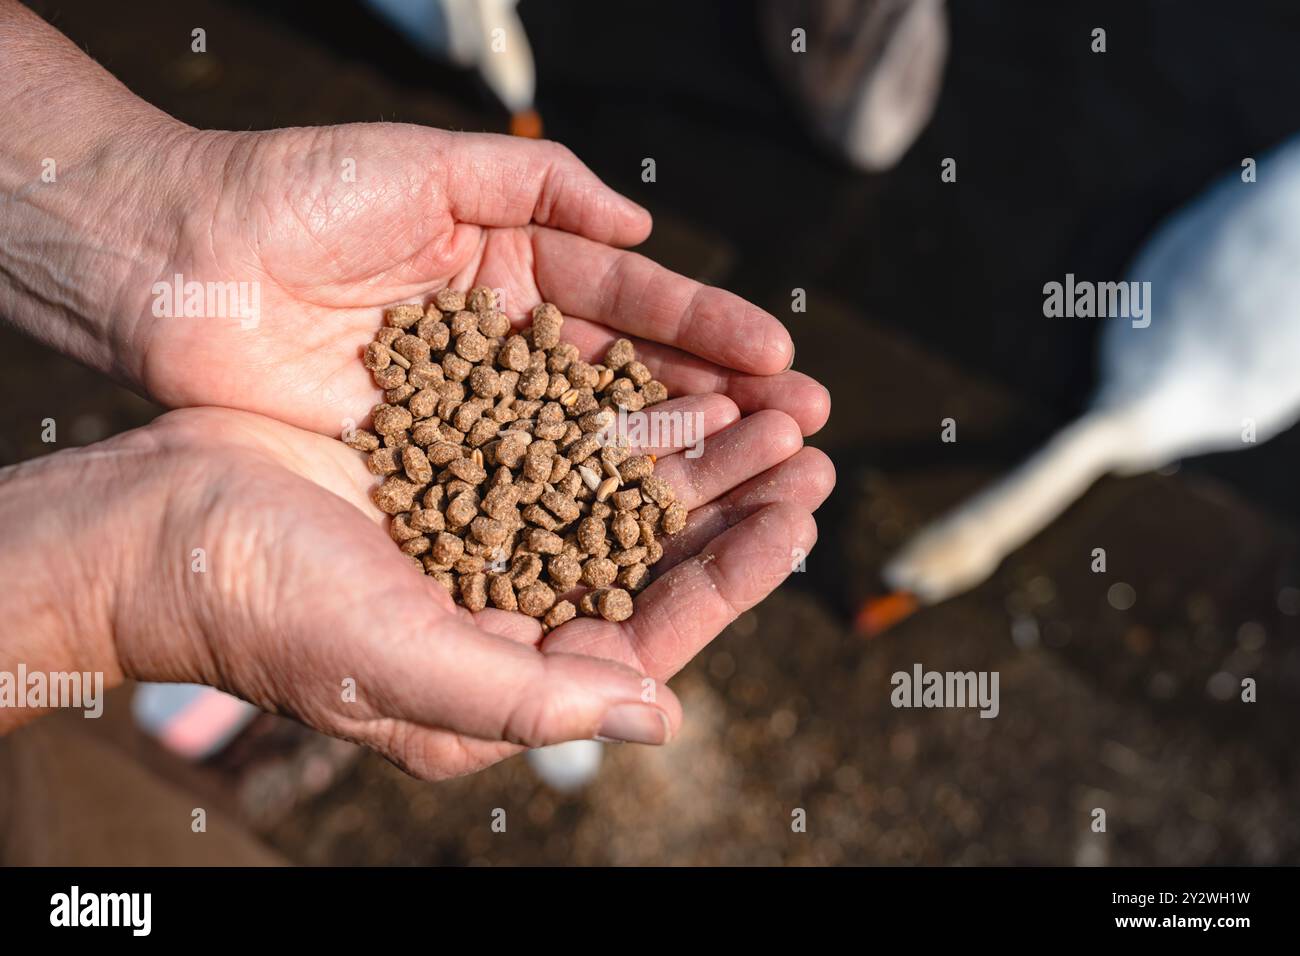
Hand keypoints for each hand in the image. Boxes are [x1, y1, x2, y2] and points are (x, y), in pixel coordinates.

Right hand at [0, 406, 831, 778]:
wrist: (154, 523)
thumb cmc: (261, 605)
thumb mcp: (398, 661)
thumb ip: (532, 696)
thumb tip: (664, 718)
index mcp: (506, 682)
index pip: (652, 632)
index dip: (732, 576)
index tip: (798, 517)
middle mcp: (508, 621)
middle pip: (651, 561)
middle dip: (732, 504)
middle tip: (807, 447)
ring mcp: (487, 548)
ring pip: (619, 499)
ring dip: (691, 454)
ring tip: (765, 406)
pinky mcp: (460, 482)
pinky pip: (565, 449)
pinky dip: (620, 418)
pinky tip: (668, 381)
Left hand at [121, 123, 829, 439]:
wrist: (178, 259)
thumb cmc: (297, 193)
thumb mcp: (427, 164)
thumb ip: (536, 183)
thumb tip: (641, 223)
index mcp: (513, 266)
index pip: (631, 304)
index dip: (705, 331)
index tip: (779, 359)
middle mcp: (504, 345)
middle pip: (627, 380)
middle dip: (714, 405)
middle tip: (798, 434)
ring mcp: (470, 410)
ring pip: (586, 440)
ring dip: (667, 462)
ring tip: (750, 482)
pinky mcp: (425, 460)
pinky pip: (514, 485)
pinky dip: (576, 504)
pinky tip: (644, 526)